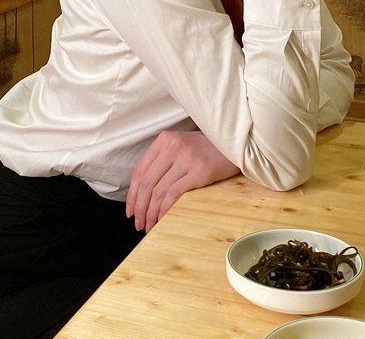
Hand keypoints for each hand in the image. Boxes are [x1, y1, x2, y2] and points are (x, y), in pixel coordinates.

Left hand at [125, 130, 239, 231]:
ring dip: (151, 213)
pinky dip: (165, 210)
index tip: (131, 211)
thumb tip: (143, 191)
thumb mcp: (180, 145)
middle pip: (147, 183)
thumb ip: (162, 160)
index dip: (132, 195)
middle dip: (140, 208)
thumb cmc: (206, 148)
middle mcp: (172, 147)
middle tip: (139, 223)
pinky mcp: (199, 172)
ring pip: (158, 191)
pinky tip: (163, 219)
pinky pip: (174, 195)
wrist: (233, 145)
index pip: (140, 171)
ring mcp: (186, 159)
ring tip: (150, 225)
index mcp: (164, 140)